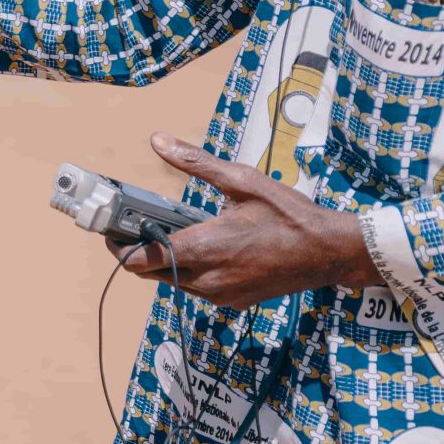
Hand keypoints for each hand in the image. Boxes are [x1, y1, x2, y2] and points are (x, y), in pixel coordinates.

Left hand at [119, 134, 382, 308]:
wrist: (330, 252)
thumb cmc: (289, 214)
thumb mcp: (241, 180)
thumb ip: (195, 162)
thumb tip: (158, 141)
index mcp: (204, 248)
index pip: (138, 261)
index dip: (119, 247)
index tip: (114, 229)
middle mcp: (207, 279)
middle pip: (150, 273)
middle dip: (139, 251)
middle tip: (139, 226)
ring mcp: (220, 295)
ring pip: (173, 282)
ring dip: (165, 261)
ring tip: (174, 232)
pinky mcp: (233, 302)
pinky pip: (197, 289)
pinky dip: (190, 271)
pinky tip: (204, 248)